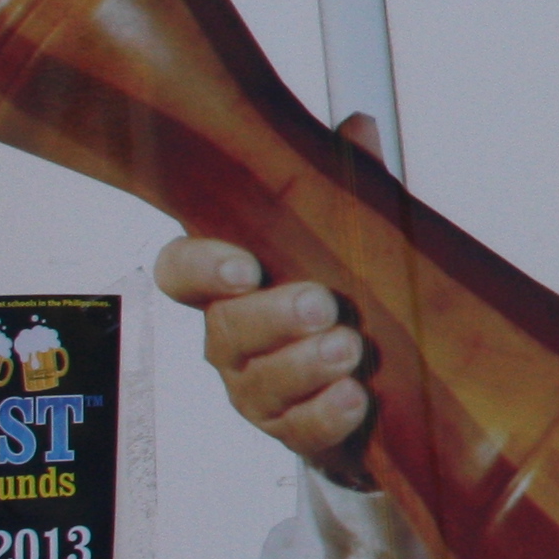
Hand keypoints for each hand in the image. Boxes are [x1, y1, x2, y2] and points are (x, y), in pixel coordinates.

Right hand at [158, 112, 381, 471]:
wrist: (375, 383)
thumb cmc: (345, 295)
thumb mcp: (349, 238)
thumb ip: (346, 186)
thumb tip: (356, 126)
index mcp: (231, 285)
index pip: (182, 272)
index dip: (202, 269)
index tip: (244, 265)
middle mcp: (231, 338)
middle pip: (225, 330)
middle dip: (272, 317)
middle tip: (322, 305)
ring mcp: (257, 390)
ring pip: (259, 384)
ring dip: (305, 366)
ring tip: (350, 348)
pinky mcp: (293, 432)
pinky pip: (298, 431)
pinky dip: (327, 415)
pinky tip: (355, 397)